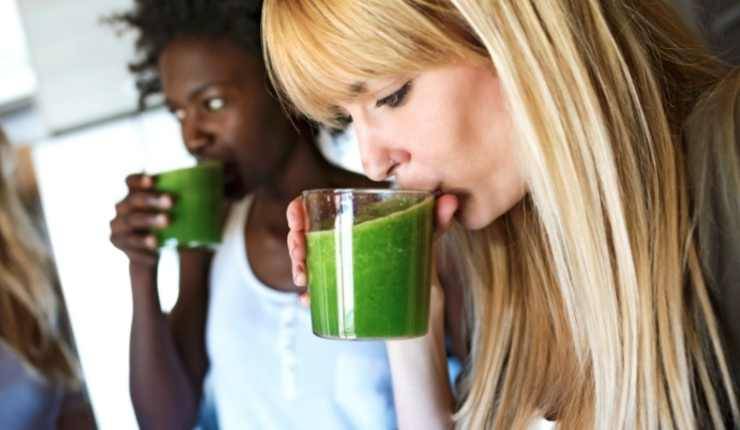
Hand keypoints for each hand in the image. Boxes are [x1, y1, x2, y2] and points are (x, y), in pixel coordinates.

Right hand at [110, 174, 172, 267]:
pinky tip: (156, 244)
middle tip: (171, 201)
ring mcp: (118, 225)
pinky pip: (131, 242)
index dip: (139, 179)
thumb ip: (181, 204)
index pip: (131, 181)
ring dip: (149, 219)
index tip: (153, 180)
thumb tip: (215, 194)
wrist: (150, 255)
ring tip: (166, 221)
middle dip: (152, 199)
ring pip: (132, 220)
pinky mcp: (119, 242)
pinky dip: (144, 243)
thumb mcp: (172, 214)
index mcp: (134, 195)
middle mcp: (122, 208)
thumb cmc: (166, 227)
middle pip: (134, 200)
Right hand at [286, 193, 458, 287]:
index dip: (298, 210)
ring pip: (306, 264)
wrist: (424, 304)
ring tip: (304, 278)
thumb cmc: (420, 261)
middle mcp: (341, 245)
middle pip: (305, 237)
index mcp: (354, 224)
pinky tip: (308, 302)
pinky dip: (310, 298)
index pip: (317, 210)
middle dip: (295, 241)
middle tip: (301, 252)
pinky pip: (319, 296)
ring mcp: (339, 271)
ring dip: (298, 267)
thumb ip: (436, 220)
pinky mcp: (342, 296)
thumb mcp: (426, 239)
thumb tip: (452, 200)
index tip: (297, 217)